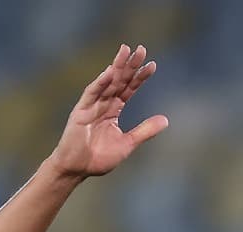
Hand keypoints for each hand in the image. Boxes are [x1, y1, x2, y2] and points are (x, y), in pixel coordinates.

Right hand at [46, 43, 167, 179]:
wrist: (76, 169)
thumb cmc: (98, 159)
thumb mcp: (127, 144)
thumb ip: (144, 131)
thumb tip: (166, 120)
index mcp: (113, 110)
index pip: (129, 89)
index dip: (140, 78)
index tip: (152, 65)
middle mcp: (103, 104)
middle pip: (119, 81)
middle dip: (129, 66)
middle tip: (141, 49)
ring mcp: (91, 106)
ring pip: (106, 82)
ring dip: (116, 67)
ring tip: (126, 51)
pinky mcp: (80, 112)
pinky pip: (91, 94)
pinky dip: (100, 83)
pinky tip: (109, 72)